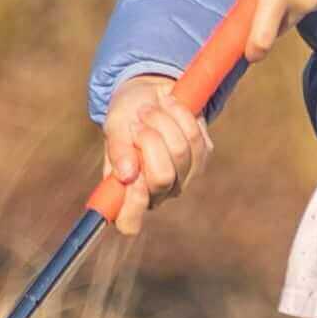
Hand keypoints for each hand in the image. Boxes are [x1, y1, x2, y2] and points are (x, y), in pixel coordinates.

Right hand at [98, 74, 212, 211]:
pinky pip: (195, 137)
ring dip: (163, 122)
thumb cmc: (126, 116)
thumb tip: (126, 175)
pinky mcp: (202, 157)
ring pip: (180, 153)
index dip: (133, 204)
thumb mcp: (115, 127)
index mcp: (128, 192)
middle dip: (149, 141)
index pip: (129, 222)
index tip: (131, 176)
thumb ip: (117, 150)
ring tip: (149, 109)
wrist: (149, 95)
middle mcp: (157, 191)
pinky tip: (168, 106)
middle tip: (138, 122)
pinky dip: (179, 115)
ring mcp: (183, 177)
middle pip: (162, 178)